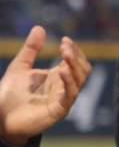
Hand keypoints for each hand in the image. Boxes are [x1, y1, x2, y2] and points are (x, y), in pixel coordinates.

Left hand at [0, 26, 91, 145]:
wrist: (0, 118)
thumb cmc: (10, 95)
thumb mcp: (20, 67)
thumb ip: (31, 49)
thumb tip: (40, 27)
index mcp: (57, 77)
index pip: (75, 61)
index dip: (74, 50)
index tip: (65, 39)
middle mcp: (63, 87)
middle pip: (83, 70)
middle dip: (77, 57)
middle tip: (65, 46)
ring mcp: (63, 99)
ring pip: (80, 81)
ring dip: (75, 67)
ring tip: (65, 55)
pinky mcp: (58, 110)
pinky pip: (70, 96)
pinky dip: (68, 83)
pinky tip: (61, 71)